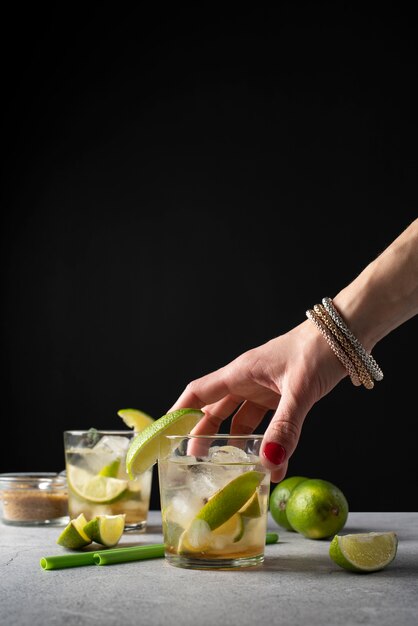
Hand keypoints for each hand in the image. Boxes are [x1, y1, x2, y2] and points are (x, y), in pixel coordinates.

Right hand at [169, 320, 345, 482]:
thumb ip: (285, 428)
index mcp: (241, 372)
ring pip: (241, 417)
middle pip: (216, 409)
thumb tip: (268, 464)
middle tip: (197, 462)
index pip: (198, 392)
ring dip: (235, 440)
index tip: (166, 434)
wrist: (348, 333)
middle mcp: (249, 380)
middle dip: (204, 434)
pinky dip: (264, 440)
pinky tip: (270, 460)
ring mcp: (266, 387)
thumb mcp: (299, 390)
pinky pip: (266, 421)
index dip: (180, 412)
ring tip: (229, 466)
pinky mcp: (283, 394)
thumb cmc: (319, 349)